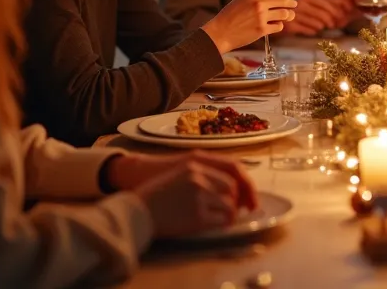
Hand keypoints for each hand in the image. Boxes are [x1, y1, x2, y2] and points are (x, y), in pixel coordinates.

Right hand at [106, 151, 258, 211]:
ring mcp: (198, 196)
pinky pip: (221, 221)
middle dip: (238, 200)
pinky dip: (223, 223)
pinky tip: (218, 224)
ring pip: (229, 205)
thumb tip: (230, 186)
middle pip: (233, 188)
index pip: (233, 168)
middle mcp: (199, 176)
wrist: (137, 208)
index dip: (245, 182)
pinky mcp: (196, 216)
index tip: (249, 193)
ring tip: (224, 218)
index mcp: (196, 162)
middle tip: (239, 209)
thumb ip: (203, 173)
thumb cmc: (157, 192)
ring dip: (230, 213)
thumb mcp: (180, 172)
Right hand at [202, 0, 296, 51]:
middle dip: (292, 2)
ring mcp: (261, 17)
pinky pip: (278, 26)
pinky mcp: (262, 29)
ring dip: (289, 14)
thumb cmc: (230, 15)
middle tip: (294, 3)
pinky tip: (276, 25)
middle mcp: (258, 3)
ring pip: (285, 13)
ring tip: (289, 15)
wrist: (220, 32)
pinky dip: (279, 25)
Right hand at [283, 0, 348, 35]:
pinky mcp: (290, 26)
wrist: (268, 13)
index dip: (336, 12)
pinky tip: (310, 29)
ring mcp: (294, 15)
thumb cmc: (289, 6)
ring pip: (318, 25)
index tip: (340, 17)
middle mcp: (300, 4)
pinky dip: (312, 31)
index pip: (326, 5)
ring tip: (319, 25)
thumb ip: (319, 1)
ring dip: (321, 27)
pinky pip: (309, 31)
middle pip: (324, 16)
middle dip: (331, 21)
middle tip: (332, 24)